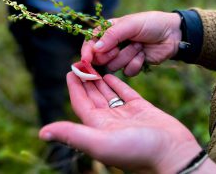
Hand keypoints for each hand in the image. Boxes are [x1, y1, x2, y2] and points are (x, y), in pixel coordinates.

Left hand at [39, 72, 200, 172]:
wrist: (173, 154)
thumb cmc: (138, 151)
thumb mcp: (101, 143)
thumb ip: (73, 135)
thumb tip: (43, 133)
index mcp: (98, 127)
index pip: (81, 103)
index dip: (74, 87)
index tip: (70, 70)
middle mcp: (109, 121)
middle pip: (93, 97)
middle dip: (86, 80)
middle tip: (81, 61)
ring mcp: (126, 115)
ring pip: (108, 93)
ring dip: (100, 80)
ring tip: (94, 64)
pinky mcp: (141, 109)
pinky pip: (125, 93)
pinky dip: (117, 84)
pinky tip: (111, 75)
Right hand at [81, 11, 181, 75]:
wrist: (173, 34)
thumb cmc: (151, 24)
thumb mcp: (131, 24)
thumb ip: (112, 35)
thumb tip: (96, 48)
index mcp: (109, 31)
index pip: (91, 42)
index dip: (87, 52)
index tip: (86, 60)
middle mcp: (113, 44)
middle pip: (100, 58)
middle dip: (111, 54)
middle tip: (122, 46)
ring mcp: (123, 56)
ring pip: (114, 66)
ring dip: (127, 56)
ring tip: (139, 46)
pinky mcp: (133, 65)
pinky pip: (127, 72)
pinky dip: (136, 64)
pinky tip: (144, 55)